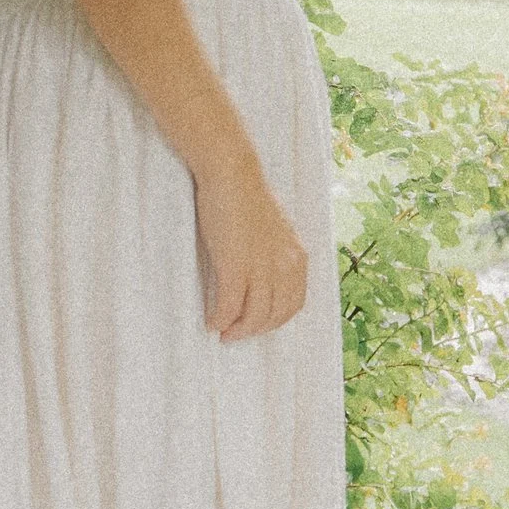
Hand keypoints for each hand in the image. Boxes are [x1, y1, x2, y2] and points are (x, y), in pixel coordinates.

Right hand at [193, 155, 308, 341]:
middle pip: (275, 315)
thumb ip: (275, 255)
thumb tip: (262, 277)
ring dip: (238, 330)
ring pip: (254, 316)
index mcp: (297, 257)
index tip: (257, 324)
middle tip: (236, 334)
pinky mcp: (236, 266)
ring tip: (223, 332)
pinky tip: (212, 322)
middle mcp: (285, 266)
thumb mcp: (273, 230)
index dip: (275, 320)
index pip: (294, 303)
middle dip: (255, 330)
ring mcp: (261, 267)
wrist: (232, 174)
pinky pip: (230, 306)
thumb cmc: (246, 196)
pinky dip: (221, 319)